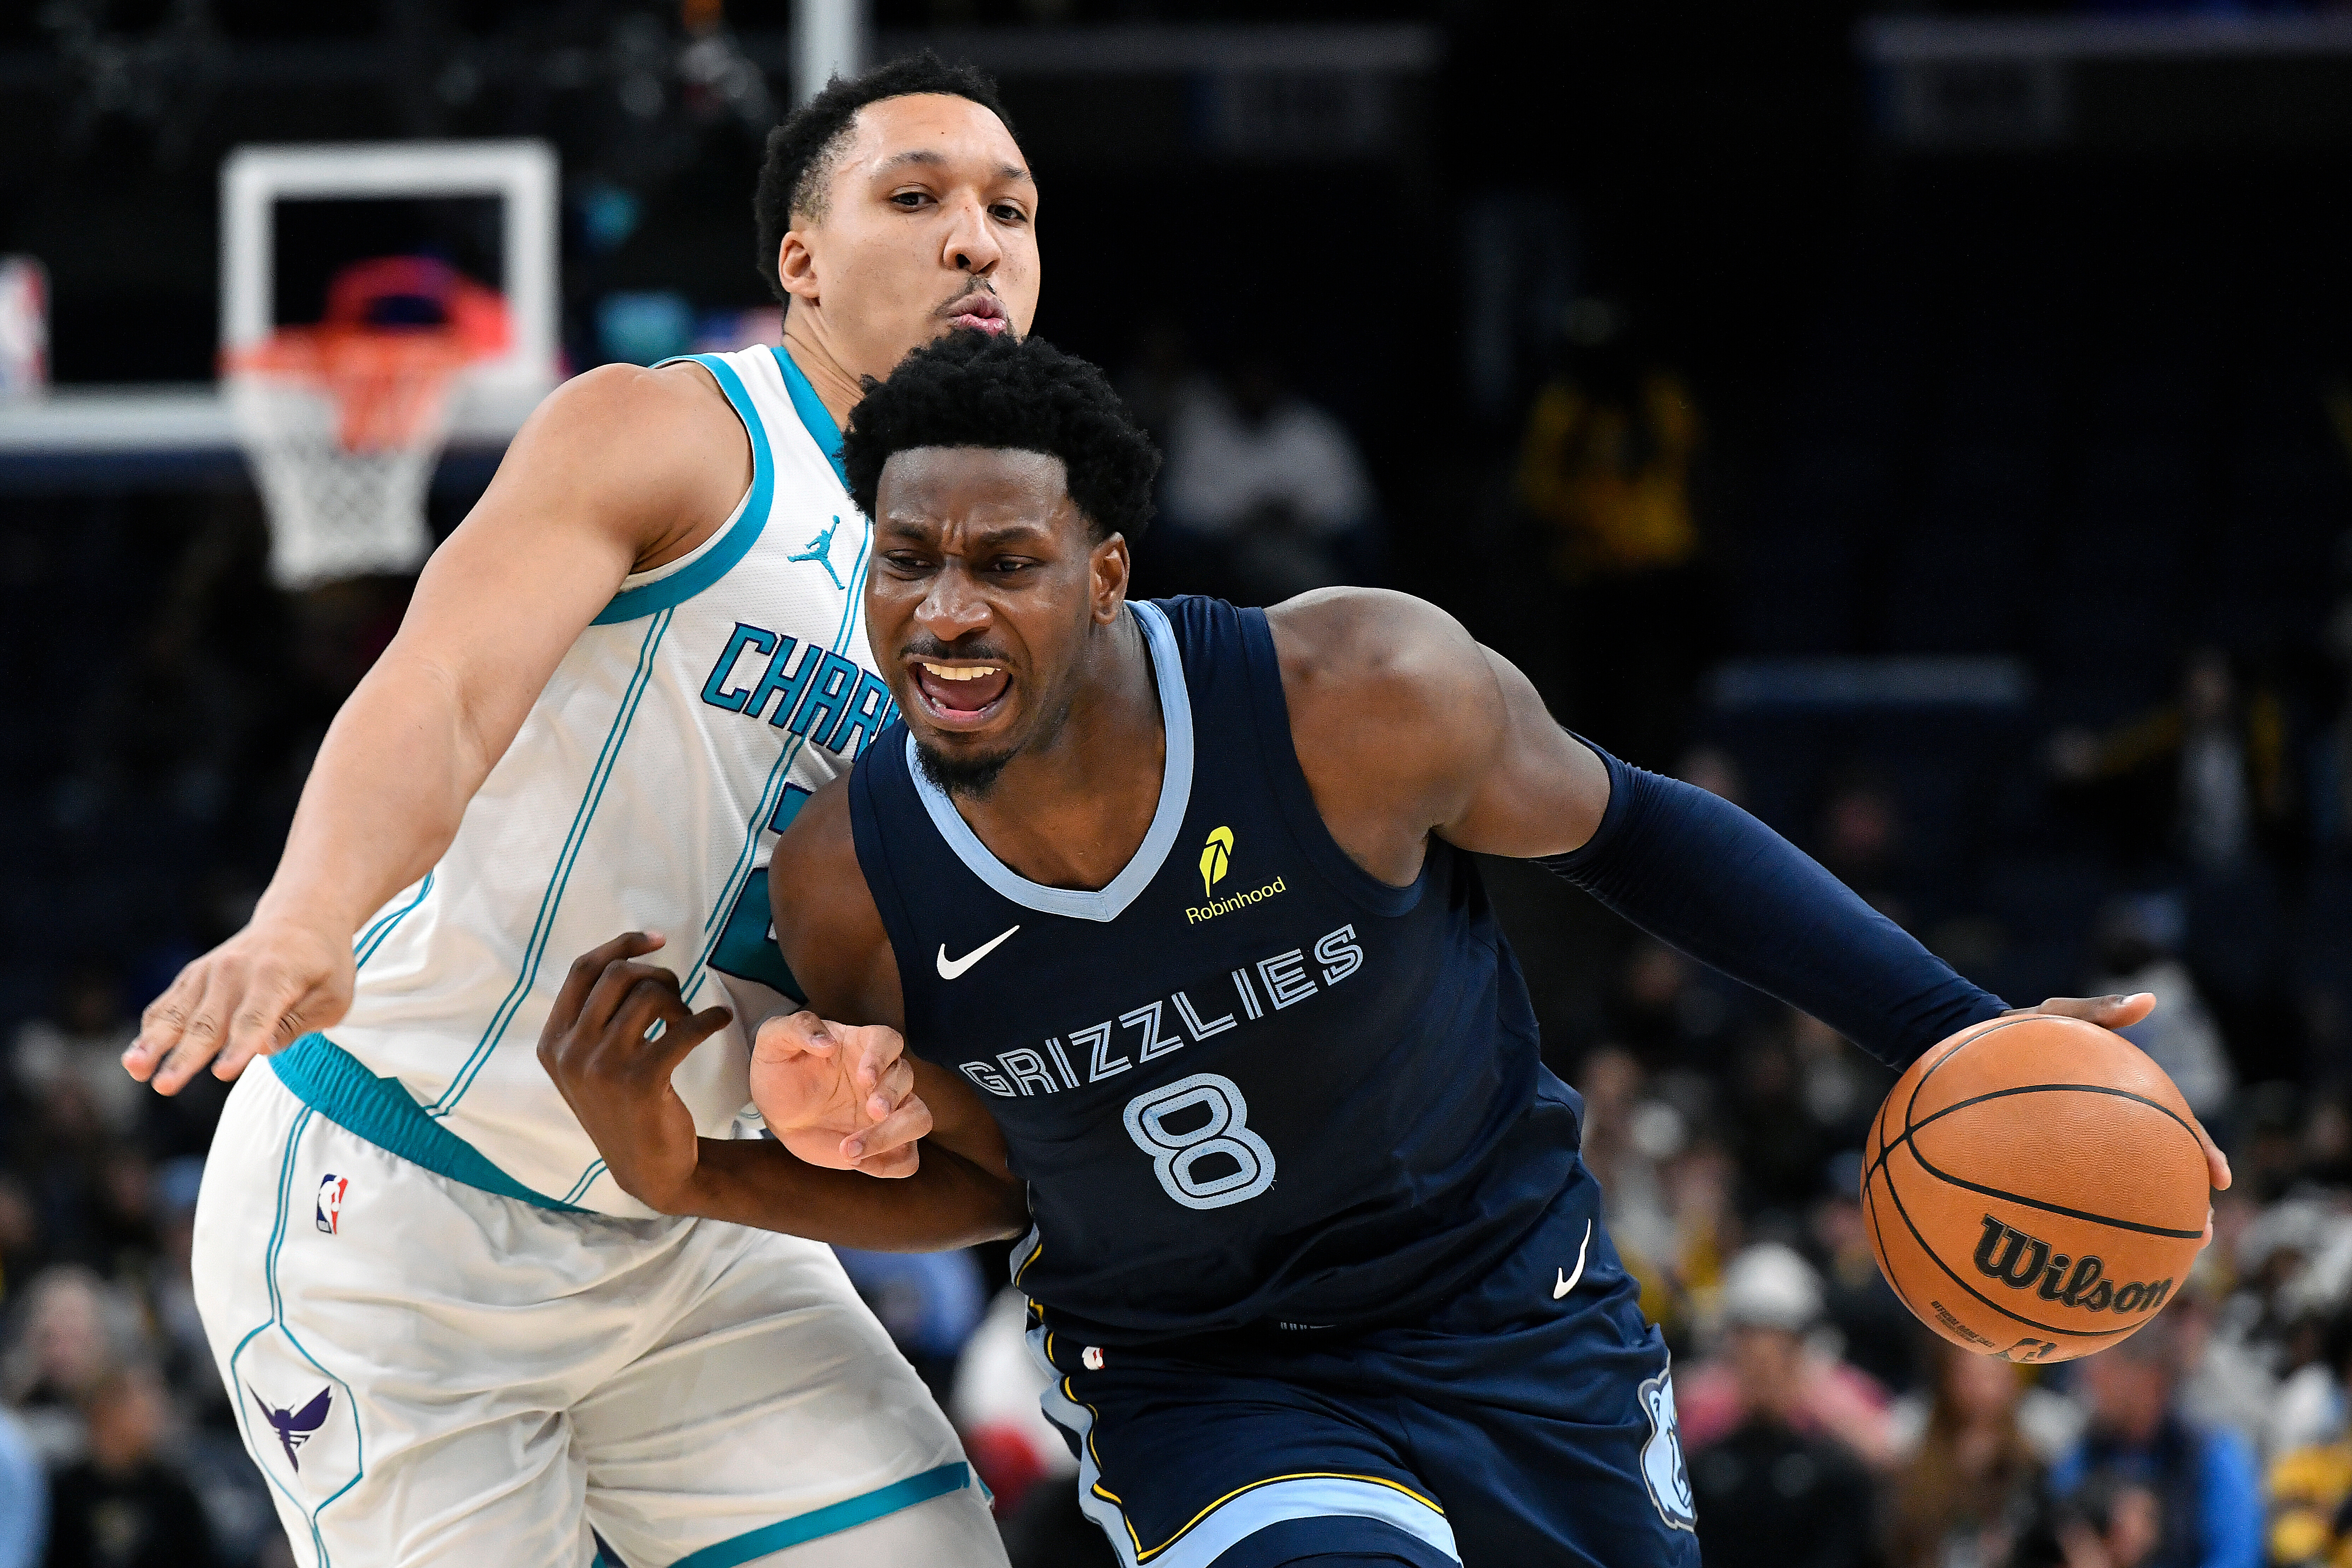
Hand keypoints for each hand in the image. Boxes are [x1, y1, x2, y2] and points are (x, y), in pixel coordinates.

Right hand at [124, 919, 356, 1093]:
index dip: (239, 1047)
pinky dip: (151, 1030)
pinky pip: (167, 1006)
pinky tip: (135, 1057)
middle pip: (208, 1022)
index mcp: (276, 975)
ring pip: (177, 1014)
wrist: (300, 918)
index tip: (222, 1074)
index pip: (255, 1018)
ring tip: (134, 1069)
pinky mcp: (193, 976)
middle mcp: (235, 971)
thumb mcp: (333, 996)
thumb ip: (299, 1022)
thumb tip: (262, 1048)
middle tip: (165, 1087)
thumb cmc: (323, 965)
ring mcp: (209, 972)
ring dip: (153, 1044)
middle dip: (186, 1057)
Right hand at [536, 931, 734, 1213]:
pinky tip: (720, 1021)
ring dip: (679, 1001)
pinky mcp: (641, 1082)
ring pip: (650, 996)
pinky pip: (684, 1027)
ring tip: (686, 1022)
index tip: (657, 940)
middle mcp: (569, 1052)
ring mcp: (602, 1067)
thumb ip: (593, 1016)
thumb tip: (627, 956)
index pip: (583, 970)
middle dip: (656, 975)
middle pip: (618, 975)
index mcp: (552, 1042)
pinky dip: (710, 1018)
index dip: (622, 945)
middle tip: (676, 997)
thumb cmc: (625, 1105)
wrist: (649, 1168)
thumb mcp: (589, 1063)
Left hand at [750, 1012, 929, 1178]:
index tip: (864, 1077)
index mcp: (862, 1045)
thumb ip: (798, 1029)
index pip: (889, 1041)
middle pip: (907, 1080)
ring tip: (851, 1150)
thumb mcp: (774, 1041)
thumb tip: (827, 1042)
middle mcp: (883, 1077)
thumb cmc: (781, 1070)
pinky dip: (891, 1164)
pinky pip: (907, 1158)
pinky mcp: (884, 1145)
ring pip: (918, 1119)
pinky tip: (857, 1163)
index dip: (882, 1057)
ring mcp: (889, 1112)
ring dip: (894, 1134)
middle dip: (892, 1097)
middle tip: (871, 1112)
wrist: (779, 1112)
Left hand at [2008, 992, 2232, 1242]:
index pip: (2176, 1128)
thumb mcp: (2058, 1014)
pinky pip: (2066, 1195)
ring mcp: (2080, 1146)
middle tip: (2202, 1232)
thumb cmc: (2020, 1029)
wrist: (1969, 1047)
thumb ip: (2100, 1009)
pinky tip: (2086, 1246)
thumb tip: (2148, 999)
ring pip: (2123, 1190)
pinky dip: (2084, 1219)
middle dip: (2184, 1201)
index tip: (2219, 1179)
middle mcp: (2111, 1127)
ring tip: (2167, 1254)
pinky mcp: (2044, 1162)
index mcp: (2127, 1097)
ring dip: (2148, 1219)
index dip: (2201, 1152)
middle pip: (2160, 1168)